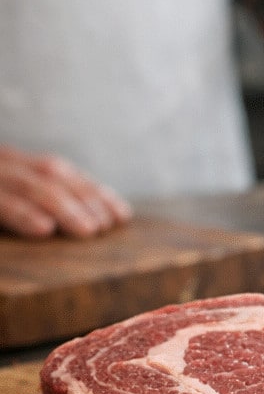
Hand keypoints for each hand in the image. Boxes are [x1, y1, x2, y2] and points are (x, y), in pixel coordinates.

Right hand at [0, 145, 132, 238]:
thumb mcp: (12, 197)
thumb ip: (42, 201)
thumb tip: (91, 221)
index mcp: (16, 163)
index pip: (64, 174)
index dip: (96, 192)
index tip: (123, 215)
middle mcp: (4, 163)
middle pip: (53, 174)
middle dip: (85, 199)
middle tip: (106, 226)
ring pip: (31, 186)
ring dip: (64, 208)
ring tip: (88, 230)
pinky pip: (2, 203)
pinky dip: (24, 214)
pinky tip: (45, 228)